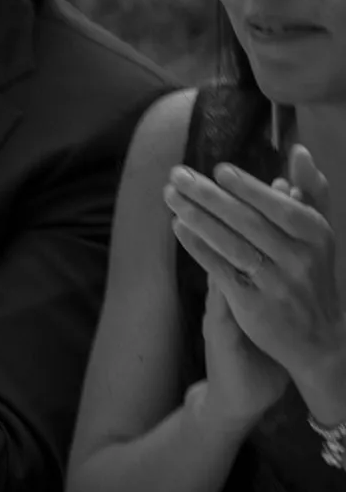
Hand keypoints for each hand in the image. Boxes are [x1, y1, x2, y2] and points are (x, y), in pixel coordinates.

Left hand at [170, 146, 345, 415]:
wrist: (320, 340)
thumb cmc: (312, 273)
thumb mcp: (319, 235)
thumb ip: (310, 193)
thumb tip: (299, 151)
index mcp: (317, 238)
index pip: (282, 209)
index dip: (251, 190)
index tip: (219, 170)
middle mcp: (300, 262)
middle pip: (249, 223)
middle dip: (209, 196)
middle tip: (177, 174)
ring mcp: (278, 285)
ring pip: (233, 245)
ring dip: (198, 217)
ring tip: (170, 196)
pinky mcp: (255, 305)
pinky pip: (222, 271)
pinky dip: (199, 248)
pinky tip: (179, 228)